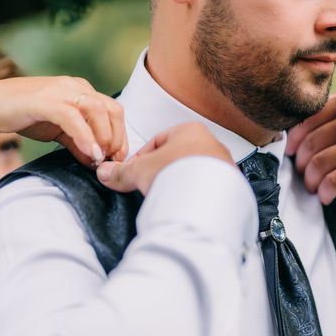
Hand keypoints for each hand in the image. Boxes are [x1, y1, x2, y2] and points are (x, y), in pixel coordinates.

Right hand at [0, 76, 127, 165]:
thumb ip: (78, 143)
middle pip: (112, 109)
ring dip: (105, 136)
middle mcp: (75, 87)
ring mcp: (61, 91)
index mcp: (82, 91)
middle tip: (113, 160)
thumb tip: (96, 161)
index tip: (119, 158)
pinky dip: (85, 136)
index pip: (114, 110)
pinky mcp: (45, 101)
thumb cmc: (26, 115)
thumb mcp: (58, 131)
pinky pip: (72, 117)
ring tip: (102, 158)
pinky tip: (90, 153)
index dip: (121, 135)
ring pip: (97, 110)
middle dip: (117, 137)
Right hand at [96, 122, 233, 194]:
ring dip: (178, 184)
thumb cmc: (175, 172)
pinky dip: (194, 195)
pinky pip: (206, 188)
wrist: (204, 198)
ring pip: (192, 173)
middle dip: (161, 172)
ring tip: (166, 198)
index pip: (158, 141)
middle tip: (148, 187)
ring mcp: (223, 165)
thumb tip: (105, 172)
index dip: (141, 158)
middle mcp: (211, 143)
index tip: (133, 173)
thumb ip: (121, 171)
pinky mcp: (230, 186)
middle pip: (176, 157)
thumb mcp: (139, 170)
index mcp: (190, 130)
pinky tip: (183, 205)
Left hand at [285, 88, 335, 203]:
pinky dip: (325, 191)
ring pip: (318, 163)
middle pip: (310, 143)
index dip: (294, 139)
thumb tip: (318, 112)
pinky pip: (335, 181)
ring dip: (311, 179)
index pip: (308, 119)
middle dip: (301, 162)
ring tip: (313, 187)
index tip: (291, 150)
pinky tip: (325, 197)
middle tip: (302, 172)